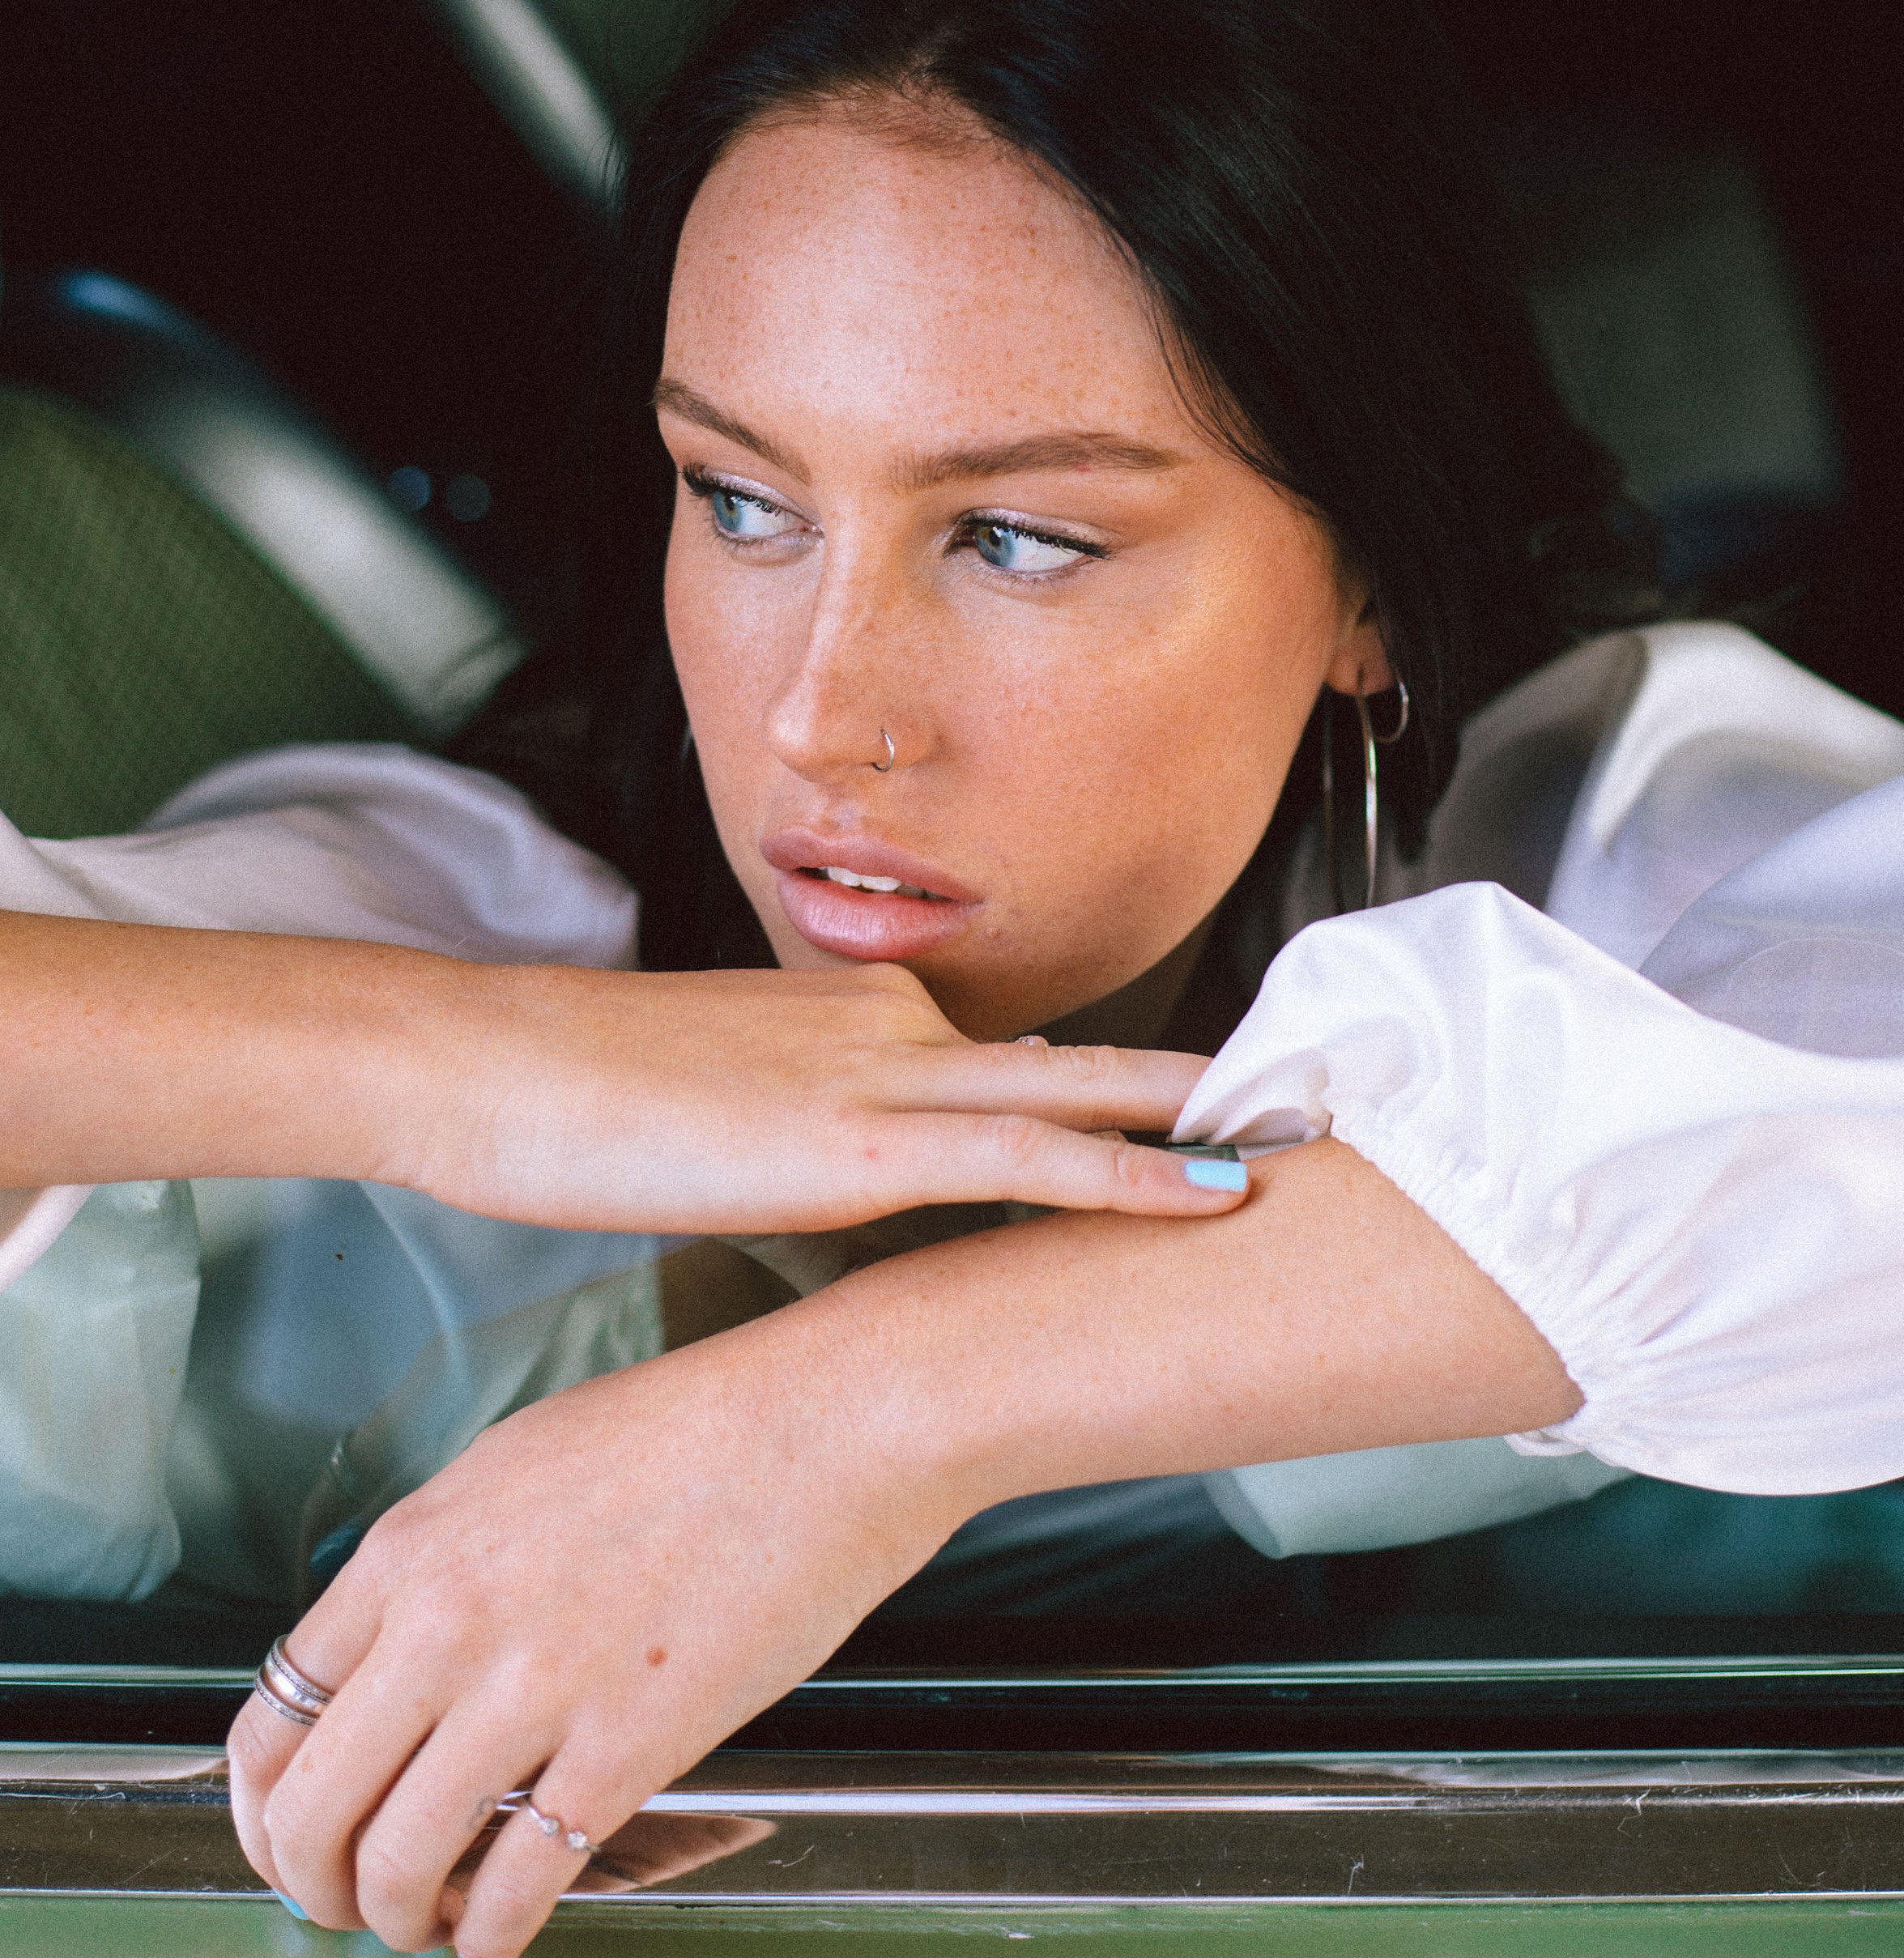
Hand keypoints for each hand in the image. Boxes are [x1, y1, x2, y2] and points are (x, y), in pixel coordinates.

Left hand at [229, 1294, 970, 1955]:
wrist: (823, 1426)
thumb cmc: (695, 1428)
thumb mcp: (522, 1461)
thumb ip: (445, 1557)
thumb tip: (405, 1644)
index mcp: (415, 1547)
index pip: (273, 1710)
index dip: (263, 1800)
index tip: (285, 1827)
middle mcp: (448, 1624)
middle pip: (312, 1806)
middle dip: (311, 1879)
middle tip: (341, 1897)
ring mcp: (532, 1690)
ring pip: (397, 1863)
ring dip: (396, 1917)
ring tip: (426, 1922)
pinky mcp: (624, 1749)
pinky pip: (518, 1884)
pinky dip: (492, 1936)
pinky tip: (503, 1933)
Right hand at [397, 959, 1244, 1231]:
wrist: (496, 1064)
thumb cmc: (587, 1093)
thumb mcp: (727, 1097)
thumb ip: (817, 1120)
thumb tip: (880, 1162)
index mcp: (861, 1013)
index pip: (1018, 1058)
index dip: (1119, 1092)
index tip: (1209, 1111)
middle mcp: (894, 1025)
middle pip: (1080, 1059)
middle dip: (1202, 1084)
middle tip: (1318, 1095)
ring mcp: (882, 1076)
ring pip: (1078, 1096)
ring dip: (1199, 1122)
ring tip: (1310, 1139)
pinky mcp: (857, 1142)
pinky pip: (1024, 1158)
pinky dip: (1129, 1174)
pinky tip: (1210, 1194)